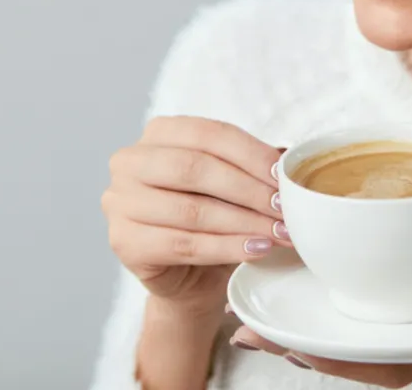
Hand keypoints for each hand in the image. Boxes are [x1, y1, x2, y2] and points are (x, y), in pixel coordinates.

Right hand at [102, 116, 289, 316]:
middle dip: (248, 189)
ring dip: (243, 222)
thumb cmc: (213, 220)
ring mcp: (120, 201)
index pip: (209, 134)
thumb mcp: (235, 185)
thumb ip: (255, 166)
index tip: (285, 177)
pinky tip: (256, 250)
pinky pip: (183, 244)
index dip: (251, 154)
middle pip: (195, 168)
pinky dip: (226, 247)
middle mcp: (130, 161)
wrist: (189, 278)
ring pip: (191, 209)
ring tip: (279, 233)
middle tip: (285, 209)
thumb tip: (291, 158)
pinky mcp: (124, 242)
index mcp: (159, 133)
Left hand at [230, 260, 411, 388]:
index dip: (340, 359)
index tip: (294, 352)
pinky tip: (305, 265)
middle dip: (303, 343)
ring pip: (357, 324)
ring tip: (253, 311)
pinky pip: (372, 293)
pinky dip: (335, 283)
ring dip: (308, 318)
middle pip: (357, 346)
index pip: (391, 360)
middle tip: (246, 333)